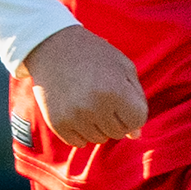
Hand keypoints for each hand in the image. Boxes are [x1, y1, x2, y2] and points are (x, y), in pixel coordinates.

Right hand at [17, 25, 145, 144]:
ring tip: (89, 101)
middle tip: (104, 96)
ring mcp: (74, 118)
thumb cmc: (94, 54)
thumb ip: (136, 99)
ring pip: (99, 139)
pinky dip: (81, 131)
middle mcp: (95, 108)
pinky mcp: (57, 124)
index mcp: (115, 91)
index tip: (124, 99)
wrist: (53, 46)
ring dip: (98, 125)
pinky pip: (79, 142)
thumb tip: (136, 136)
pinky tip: (76, 110)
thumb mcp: (123, 67)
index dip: (133, 111)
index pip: (137, 121)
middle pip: (119, 132)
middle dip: (116, 118)